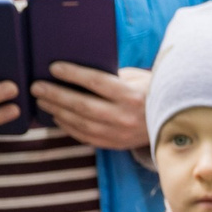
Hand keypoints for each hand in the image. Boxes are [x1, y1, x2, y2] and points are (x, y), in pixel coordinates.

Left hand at [30, 63, 152, 150]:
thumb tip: (79, 72)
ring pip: (80, 123)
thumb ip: (112, 76)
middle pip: (83, 105)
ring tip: (42, 101)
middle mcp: (125, 116)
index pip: (97, 82)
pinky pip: (86, 137)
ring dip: (57, 111)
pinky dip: (68, 127)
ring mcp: (119, 134)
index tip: (53, 67)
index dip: (73, 74)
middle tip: (36, 87)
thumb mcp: (136, 78)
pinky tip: (57, 117)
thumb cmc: (151, 91)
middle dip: (56, 95)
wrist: (175, 119)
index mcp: (132, 95)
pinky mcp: (116, 144)